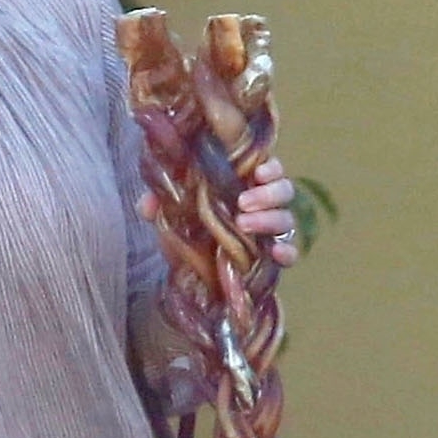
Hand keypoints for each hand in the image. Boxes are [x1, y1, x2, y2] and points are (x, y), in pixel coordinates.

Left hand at [139, 150, 298, 267]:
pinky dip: (288, 251)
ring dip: (269, 219)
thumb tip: (146, 202)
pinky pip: (291, 252)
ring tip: (243, 224)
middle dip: (267, 193)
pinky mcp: (271, 257)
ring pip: (286, 218)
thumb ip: (159, 204)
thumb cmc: (187, 230)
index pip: (269, 168)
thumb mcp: (170, 215)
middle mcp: (263, 205)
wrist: (189, 270)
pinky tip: (275, 253)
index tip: (257, 172)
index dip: (270, 167)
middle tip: (241, 202)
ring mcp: (270, 231)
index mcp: (245, 185)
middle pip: (284, 190)